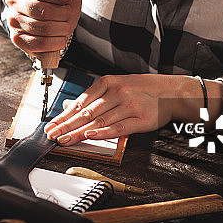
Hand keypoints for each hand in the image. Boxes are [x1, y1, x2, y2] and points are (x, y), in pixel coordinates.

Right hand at [4, 0, 80, 55]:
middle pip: (44, 11)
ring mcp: (12, 21)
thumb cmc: (59, 1)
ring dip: (62, 29)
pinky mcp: (17, 38)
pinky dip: (55, 43)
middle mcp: (13, 1)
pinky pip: (39, 43)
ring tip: (64, 25)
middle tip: (67, 13)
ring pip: (44, 28)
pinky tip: (59, 37)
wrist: (52, 20)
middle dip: (63, 14)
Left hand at [44, 74, 208, 144]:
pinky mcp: (141, 120)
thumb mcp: (115, 85)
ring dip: (79, 132)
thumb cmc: (140, 89)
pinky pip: (119, 127)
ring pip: (100, 120)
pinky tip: (90, 135)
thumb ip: (93, 97)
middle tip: (52, 135)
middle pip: (86, 112)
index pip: (80, 102)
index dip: (64, 115)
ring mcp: (129, 105)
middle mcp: (117, 92)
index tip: (51, 126)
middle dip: (66, 125)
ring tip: (65, 139)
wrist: (171, 91)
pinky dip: (104, 132)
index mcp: (108, 82)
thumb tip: (69, 106)